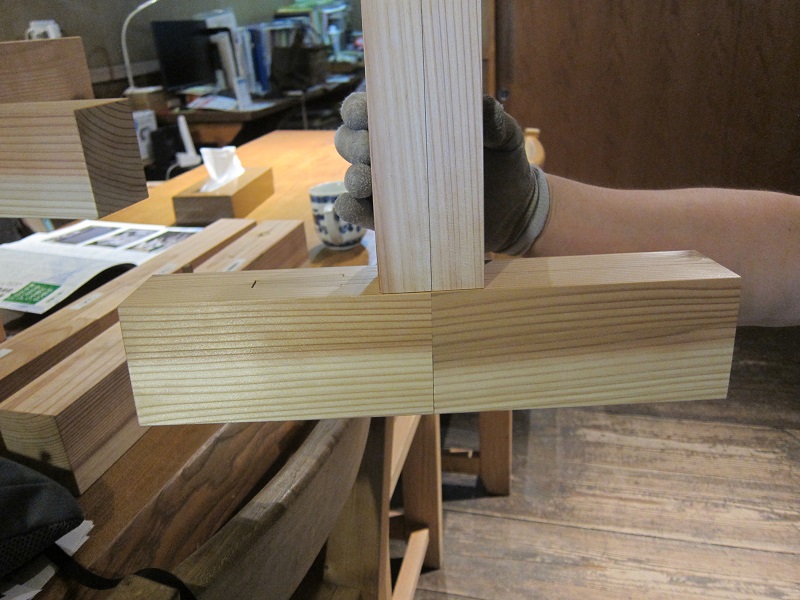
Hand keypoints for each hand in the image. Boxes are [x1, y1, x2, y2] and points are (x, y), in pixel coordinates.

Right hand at [334, 92, 548, 253]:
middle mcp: (390, 153)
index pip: (368, 108)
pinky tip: (357, 205)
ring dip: (353, 177)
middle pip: (350, 141)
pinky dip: (352, 209)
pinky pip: (361, 214)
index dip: (358, 108)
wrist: (514, 211)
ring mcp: (389, 189)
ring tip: (367, 180)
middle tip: (370, 149)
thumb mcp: (504, 136)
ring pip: (352, 177)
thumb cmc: (503, 163)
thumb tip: (483, 104)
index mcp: (409, 123)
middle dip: (353, 143)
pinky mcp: (393, 220)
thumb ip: (493, 120)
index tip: (366, 111)